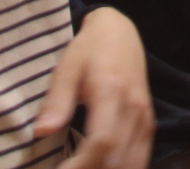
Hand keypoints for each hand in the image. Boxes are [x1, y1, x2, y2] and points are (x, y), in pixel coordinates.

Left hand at [34, 6, 153, 168]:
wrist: (120, 33)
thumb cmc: (89, 50)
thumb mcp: (67, 68)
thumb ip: (57, 100)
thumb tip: (41, 132)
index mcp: (111, 92)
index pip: (101, 141)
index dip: (80, 165)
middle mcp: (133, 108)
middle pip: (116, 158)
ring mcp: (145, 118)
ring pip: (131, 163)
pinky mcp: (149, 124)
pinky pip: (141, 158)